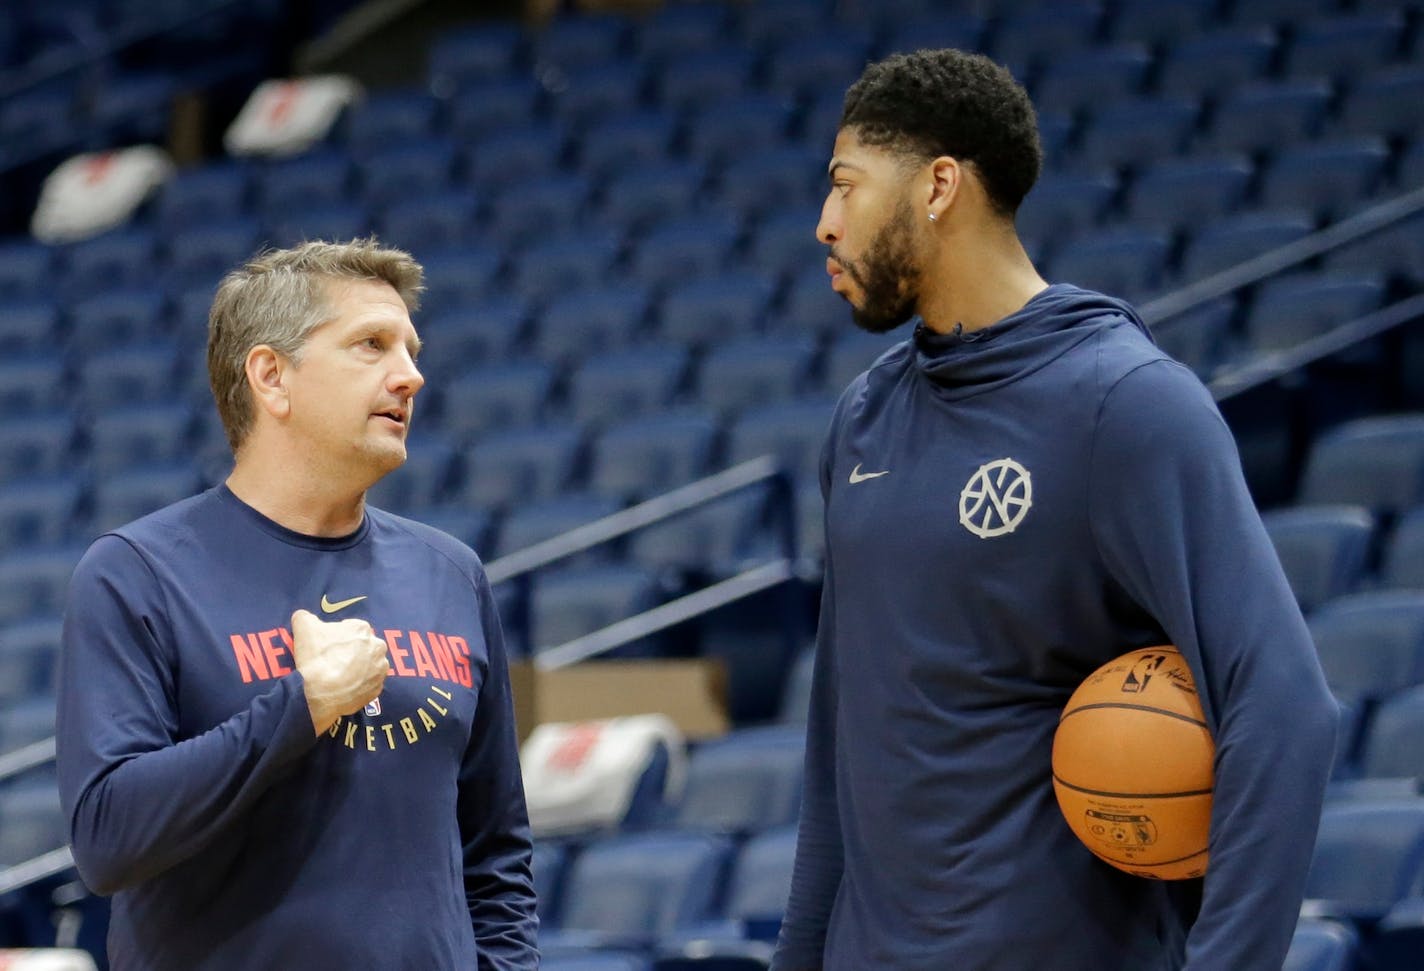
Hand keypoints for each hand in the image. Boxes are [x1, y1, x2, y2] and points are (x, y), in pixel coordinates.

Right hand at [289, 608, 388, 735]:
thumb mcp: (303, 628)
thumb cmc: (315, 658)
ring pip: (368, 664)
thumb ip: (305, 617)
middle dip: (351, 651)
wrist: (321, 695)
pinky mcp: (378, 688)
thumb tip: (304, 616)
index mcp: (362, 629)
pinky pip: (369, 683)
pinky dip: (359, 684)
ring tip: (339, 676)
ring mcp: (380, 669)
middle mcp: (378, 646)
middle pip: (362, 645)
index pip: (349, 628)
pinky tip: (345, 688)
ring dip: (358, 667)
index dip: (336, 637)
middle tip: (333, 662)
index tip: (327, 647)